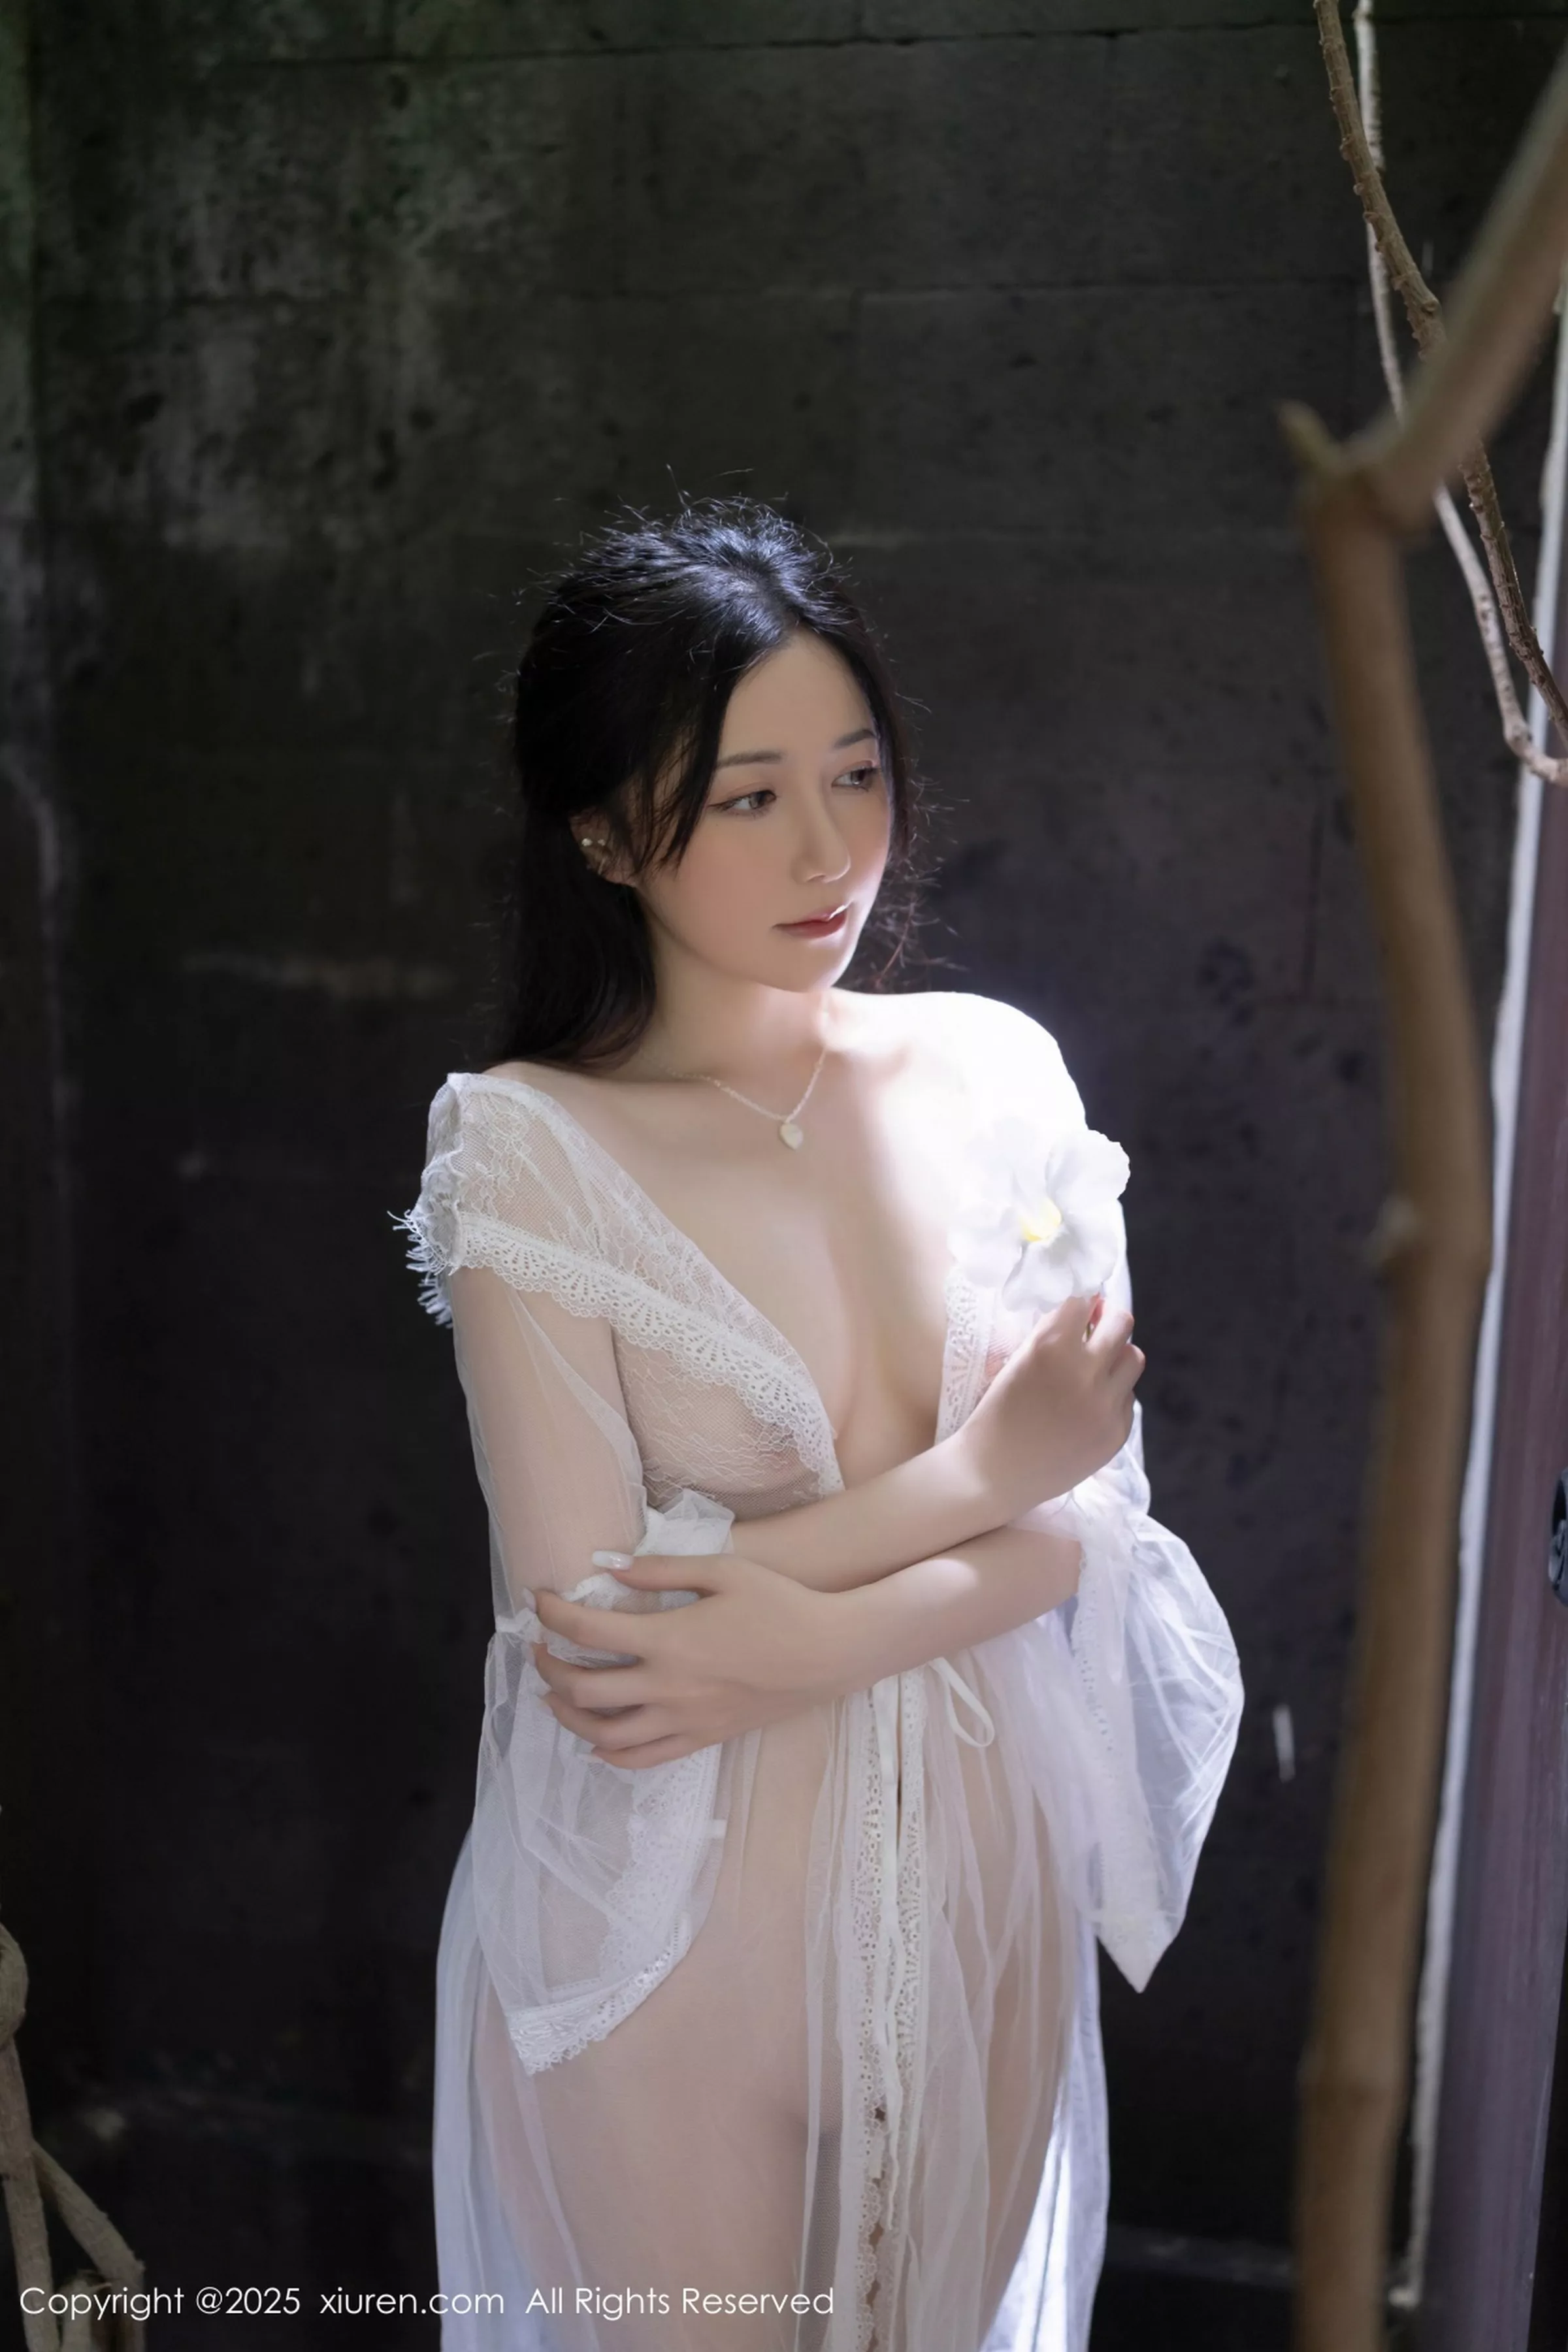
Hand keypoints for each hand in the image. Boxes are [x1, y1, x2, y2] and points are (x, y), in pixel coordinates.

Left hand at [531, 1551, 840, 1770]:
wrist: (828, 1653)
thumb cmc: (779, 1603)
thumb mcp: (722, 1571)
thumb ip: (660, 1569)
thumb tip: (607, 1565)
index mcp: (668, 1640)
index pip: (587, 1631)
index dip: (552, 1614)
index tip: (539, 1600)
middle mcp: (667, 1687)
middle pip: (583, 1689)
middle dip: (548, 1667)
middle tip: (539, 1647)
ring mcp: (683, 1720)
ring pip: (604, 1734)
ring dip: (568, 1715)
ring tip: (555, 1695)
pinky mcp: (701, 1740)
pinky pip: (642, 1759)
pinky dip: (609, 1753)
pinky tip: (597, 1740)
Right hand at [958, 1290, 1143, 1521]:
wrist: (994, 1474)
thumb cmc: (996, 1414)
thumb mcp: (1015, 1362)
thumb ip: (1051, 1335)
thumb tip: (1087, 1311)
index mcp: (1050, 1348)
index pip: (1083, 1302)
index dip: (1081, 1303)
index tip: (1080, 1308)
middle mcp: (1084, 1372)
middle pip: (1121, 1323)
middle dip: (1108, 1319)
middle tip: (1097, 1327)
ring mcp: (1105, 1405)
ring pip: (1133, 1358)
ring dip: (1116, 1356)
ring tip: (1096, 1368)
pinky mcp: (1116, 1432)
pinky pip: (1127, 1398)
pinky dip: (1113, 1394)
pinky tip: (1088, 1406)